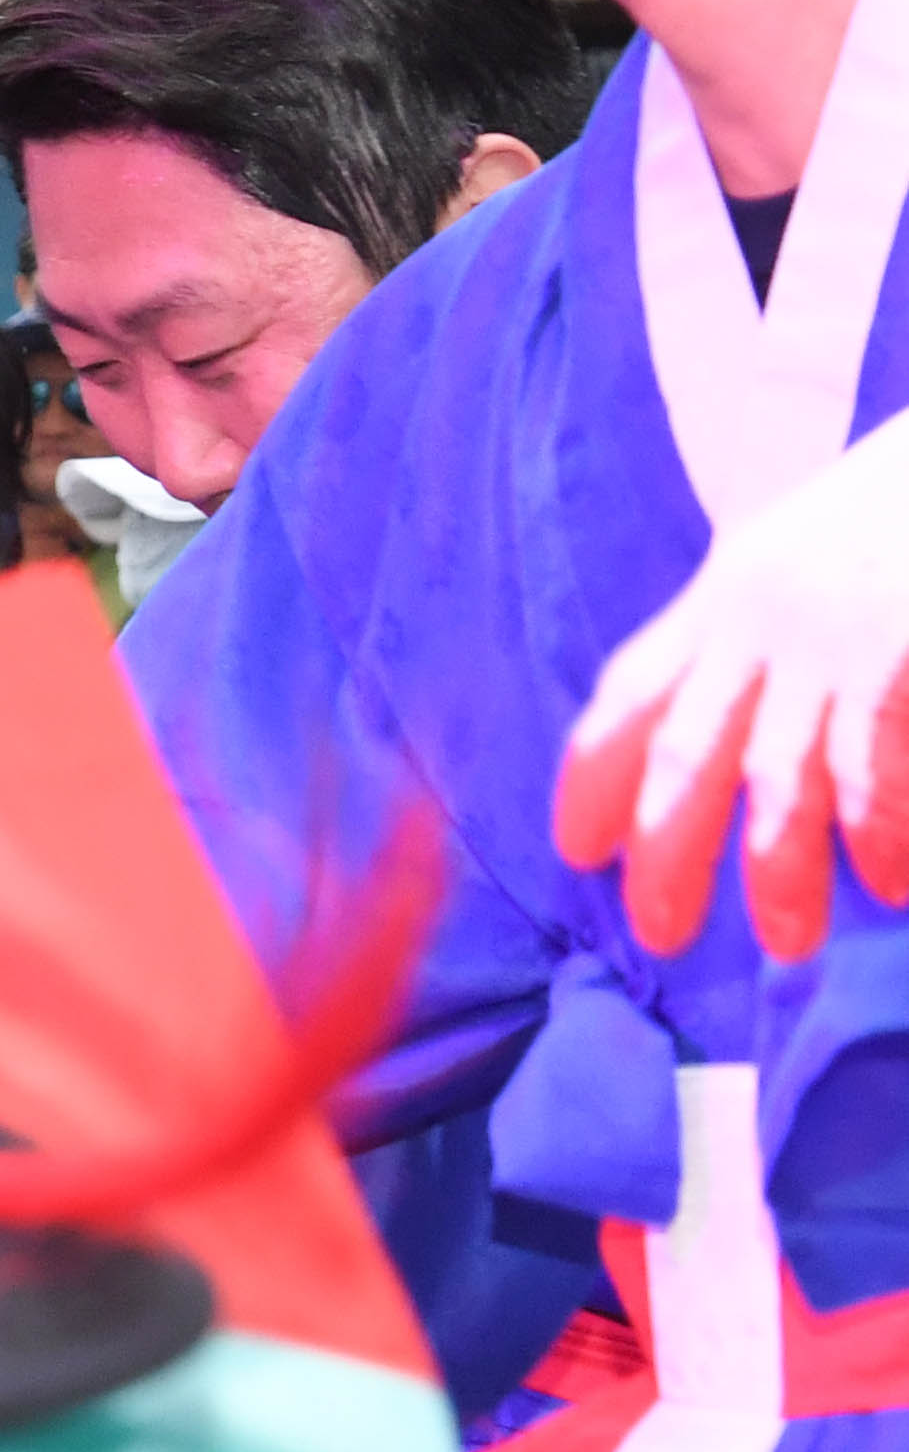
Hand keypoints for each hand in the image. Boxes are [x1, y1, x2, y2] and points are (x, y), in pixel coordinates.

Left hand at [557, 422, 908, 957]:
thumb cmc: (892, 509)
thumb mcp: (791, 555)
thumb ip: (750, 632)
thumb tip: (726, 728)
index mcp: (725, 594)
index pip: (632, 691)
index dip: (595, 774)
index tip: (575, 847)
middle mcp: (759, 620)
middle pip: (685, 753)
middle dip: (664, 852)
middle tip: (657, 934)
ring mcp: (830, 641)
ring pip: (776, 781)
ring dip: (775, 872)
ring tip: (785, 943)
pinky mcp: (892, 657)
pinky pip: (872, 770)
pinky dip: (878, 835)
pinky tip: (887, 886)